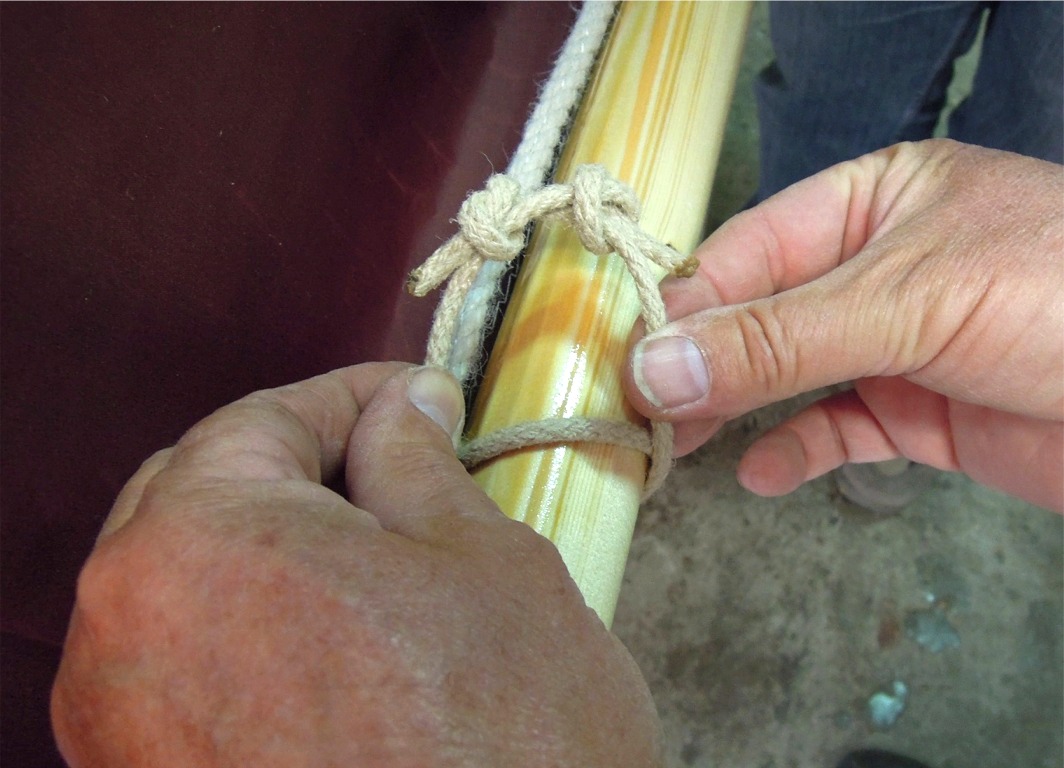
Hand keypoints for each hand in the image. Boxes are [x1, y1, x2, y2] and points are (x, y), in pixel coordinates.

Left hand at [52, 364, 661, 766]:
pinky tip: (345, 636)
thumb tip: (402, 409)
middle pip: (207, 491)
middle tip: (401, 465)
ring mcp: (123, 722)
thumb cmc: (504, 745)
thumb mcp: (485, 561)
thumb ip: (418, 464)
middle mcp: (126, 632)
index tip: (414, 398)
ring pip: (195, 579)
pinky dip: (259, 624)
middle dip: (306, 465)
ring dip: (281, 545)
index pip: (261, 420)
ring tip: (382, 553)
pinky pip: (193, 659)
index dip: (352, 395)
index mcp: (200, 543)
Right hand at [625, 140, 1062, 510]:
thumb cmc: (1057, 302)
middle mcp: (877, 264)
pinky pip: (840, 428)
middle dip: (703, 363)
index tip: (626, 362)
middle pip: (760, 314)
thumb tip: (653, 367)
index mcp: (873, 199)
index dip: (684, 306)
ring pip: (790, 374)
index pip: (749, 250)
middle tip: (640, 416)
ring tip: (680, 450)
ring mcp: (899, 341)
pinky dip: (800, 451)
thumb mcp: (908, 303)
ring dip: (737, 409)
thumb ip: (777, 340)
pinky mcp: (922, 410)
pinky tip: (763, 476)